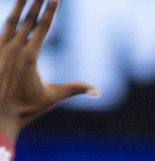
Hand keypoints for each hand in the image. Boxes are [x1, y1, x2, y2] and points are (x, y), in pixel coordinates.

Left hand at [0, 0, 97, 144]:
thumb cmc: (26, 108)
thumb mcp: (52, 98)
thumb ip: (74, 89)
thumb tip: (97, 91)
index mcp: (29, 57)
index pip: (42, 27)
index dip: (50, 11)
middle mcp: (14, 49)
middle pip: (27, 18)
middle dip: (36, 1)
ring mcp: (2, 48)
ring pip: (12, 20)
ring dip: (19, 5)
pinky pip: (3, 29)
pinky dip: (9, 19)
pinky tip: (14, 13)